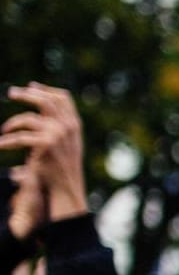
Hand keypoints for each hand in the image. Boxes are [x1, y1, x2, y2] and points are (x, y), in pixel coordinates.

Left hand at [1, 83, 88, 227]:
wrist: (66, 187)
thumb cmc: (62, 168)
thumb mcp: (67, 143)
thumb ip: (57, 126)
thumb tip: (40, 112)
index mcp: (74, 124)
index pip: (63, 98)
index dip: (46, 90)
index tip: (31, 86)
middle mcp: (68, 126)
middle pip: (46, 101)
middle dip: (26, 94)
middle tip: (11, 93)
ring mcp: (57, 134)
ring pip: (30, 118)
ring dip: (13, 122)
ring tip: (4, 129)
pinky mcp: (45, 144)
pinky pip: (20, 137)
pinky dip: (7, 141)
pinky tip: (0, 145)